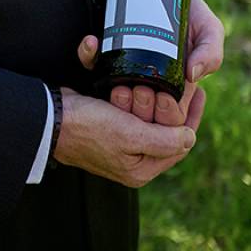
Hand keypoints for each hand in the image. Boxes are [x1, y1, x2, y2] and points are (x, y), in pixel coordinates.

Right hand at [51, 85, 200, 187]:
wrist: (51, 117)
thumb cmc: (88, 128)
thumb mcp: (131, 135)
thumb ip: (165, 140)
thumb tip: (190, 138)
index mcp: (141, 169)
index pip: (179, 145)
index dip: (191, 117)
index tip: (199, 93)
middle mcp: (133, 159)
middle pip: (164, 128)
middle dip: (165, 103)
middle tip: (169, 82)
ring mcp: (120, 142)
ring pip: (148, 116)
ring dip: (148, 96)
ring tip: (146, 80)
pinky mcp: (109, 126)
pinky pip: (131, 109)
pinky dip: (132, 95)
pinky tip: (134, 81)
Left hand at [82, 0, 225, 125]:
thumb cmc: (192, 13)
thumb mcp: (209, 30)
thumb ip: (211, 51)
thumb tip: (193, 74)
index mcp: (175, 88)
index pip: (170, 116)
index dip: (167, 113)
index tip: (163, 98)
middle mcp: (148, 83)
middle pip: (141, 113)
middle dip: (138, 108)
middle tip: (139, 92)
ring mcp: (125, 69)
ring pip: (114, 97)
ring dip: (114, 96)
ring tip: (118, 85)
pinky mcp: (106, 53)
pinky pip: (91, 61)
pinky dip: (88, 54)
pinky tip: (91, 43)